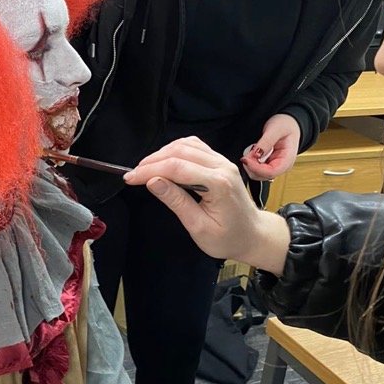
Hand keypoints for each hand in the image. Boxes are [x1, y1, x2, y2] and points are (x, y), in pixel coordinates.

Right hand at [123, 137, 289, 273]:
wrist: (254, 235)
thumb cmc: (228, 238)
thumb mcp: (199, 227)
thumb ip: (176, 202)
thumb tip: (152, 181)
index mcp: (218, 184)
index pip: (177, 168)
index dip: (149, 170)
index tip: (129, 178)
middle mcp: (222, 166)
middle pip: (180, 151)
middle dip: (153, 161)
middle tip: (133, 175)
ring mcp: (223, 161)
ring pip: (187, 145)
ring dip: (163, 153)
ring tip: (145, 169)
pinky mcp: (220, 161)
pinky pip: (195, 147)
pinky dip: (175, 150)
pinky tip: (164, 161)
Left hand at [240, 114, 300, 181]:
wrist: (288, 123)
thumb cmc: (285, 125)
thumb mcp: (276, 129)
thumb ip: (266, 142)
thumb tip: (256, 155)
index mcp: (287, 160)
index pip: (271, 172)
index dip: (256, 168)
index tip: (245, 159)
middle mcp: (281, 166)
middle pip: (263, 176)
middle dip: (251, 166)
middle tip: (247, 153)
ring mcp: (274, 167)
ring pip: (258, 174)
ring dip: (250, 164)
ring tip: (252, 150)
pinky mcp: (268, 165)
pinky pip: (256, 169)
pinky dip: (251, 162)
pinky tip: (253, 153)